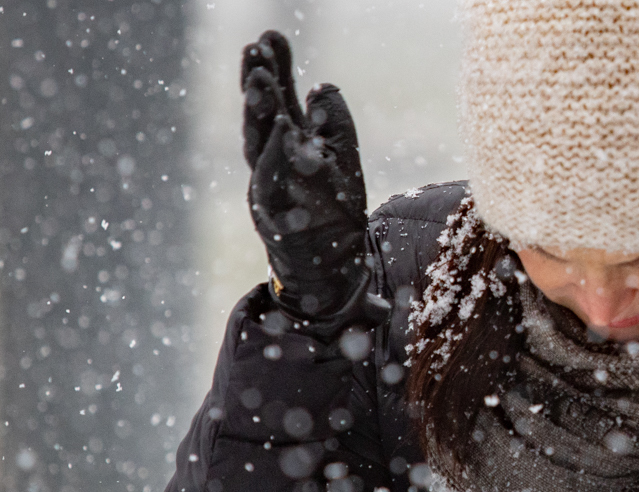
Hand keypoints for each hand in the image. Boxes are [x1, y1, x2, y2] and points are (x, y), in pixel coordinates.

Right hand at [242, 31, 370, 320]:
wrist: (331, 267)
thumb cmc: (335, 208)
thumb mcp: (342, 157)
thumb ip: (331, 122)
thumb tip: (320, 87)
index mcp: (286, 146)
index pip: (277, 102)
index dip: (273, 70)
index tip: (270, 37)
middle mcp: (271, 165)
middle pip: (260, 120)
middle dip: (258, 85)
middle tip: (256, 51)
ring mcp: (269, 192)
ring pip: (260, 150)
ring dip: (260, 115)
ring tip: (261, 81)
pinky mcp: (277, 221)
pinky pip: (275, 190)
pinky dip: (278, 164)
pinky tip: (284, 133)